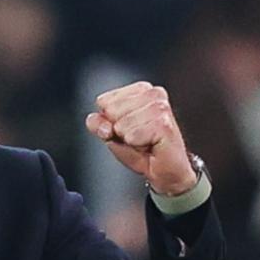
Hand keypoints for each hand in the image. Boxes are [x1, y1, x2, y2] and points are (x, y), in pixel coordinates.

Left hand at [85, 81, 196, 195]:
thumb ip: (98, 124)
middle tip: (137, 137)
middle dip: (119, 130)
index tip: (127, 129)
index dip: (109, 121)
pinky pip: (132, 136)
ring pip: (121, 124)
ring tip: (144, 141)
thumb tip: (94, 119)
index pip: (103, 101)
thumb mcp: (112, 135)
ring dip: (129, 139)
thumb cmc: (142, 150)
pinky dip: (137, 145)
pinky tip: (150, 144)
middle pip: (111, 111)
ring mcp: (161, 108)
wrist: (165, 170)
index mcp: (141, 90)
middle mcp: (154, 94)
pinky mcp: (164, 124)